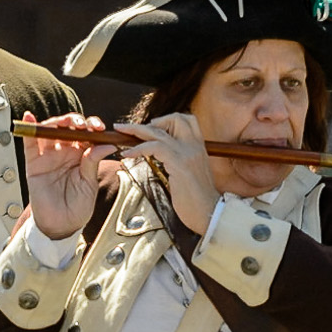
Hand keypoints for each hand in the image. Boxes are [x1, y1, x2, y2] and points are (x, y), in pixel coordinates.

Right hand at [22, 112, 116, 240]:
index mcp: (81, 155)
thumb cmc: (77, 207)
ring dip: (58, 122)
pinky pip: (30, 143)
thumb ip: (93, 162)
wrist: (61, 225)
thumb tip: (107, 143)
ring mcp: (48, 155)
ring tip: (66, 122)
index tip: (100, 128)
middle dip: (76, 121)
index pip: (87, 133)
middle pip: (68, 127)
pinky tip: (29, 117)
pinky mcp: (33, 162)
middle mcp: (65, 151)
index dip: (92, 126)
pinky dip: (29, 128)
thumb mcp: (89, 184)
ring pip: (51, 130)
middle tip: (83, 125)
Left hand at [114, 114, 218, 233]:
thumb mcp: (190, 174)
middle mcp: (195, 146)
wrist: (210, 214)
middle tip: (128, 127)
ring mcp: (187, 153)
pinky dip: (137, 148)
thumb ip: (180, 162)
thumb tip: (164, 158)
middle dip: (150, 121)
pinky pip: (154, 147)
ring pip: (159, 131)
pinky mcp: (179, 163)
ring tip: (120, 132)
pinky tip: (126, 154)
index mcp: (199, 147)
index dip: (167, 120)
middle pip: (174, 118)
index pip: (187, 120)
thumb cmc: (198, 200)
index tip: (152, 128)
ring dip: (136, 130)